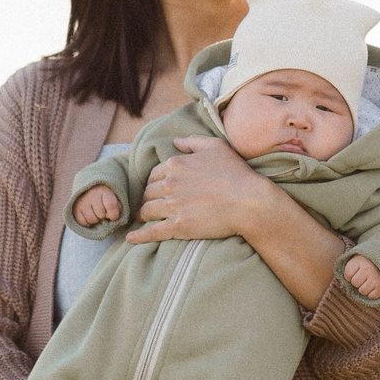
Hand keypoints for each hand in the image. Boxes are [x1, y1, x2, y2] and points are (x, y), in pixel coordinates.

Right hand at [73, 185, 122, 226]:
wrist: (91, 188)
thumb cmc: (106, 196)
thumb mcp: (115, 198)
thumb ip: (118, 207)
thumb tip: (112, 218)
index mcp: (104, 190)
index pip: (110, 205)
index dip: (114, 214)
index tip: (114, 216)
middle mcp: (91, 194)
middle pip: (101, 215)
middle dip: (104, 216)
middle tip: (103, 211)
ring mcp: (82, 201)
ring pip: (92, 220)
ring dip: (96, 219)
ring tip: (97, 213)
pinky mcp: (75, 208)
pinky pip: (83, 222)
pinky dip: (88, 222)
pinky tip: (90, 216)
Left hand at [125, 136, 273, 244]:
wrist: (249, 201)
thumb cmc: (235, 172)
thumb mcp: (215, 146)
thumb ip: (192, 141)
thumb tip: (175, 141)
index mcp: (176, 164)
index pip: (154, 174)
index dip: (154, 182)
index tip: (156, 188)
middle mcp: (170, 184)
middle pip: (148, 192)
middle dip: (147, 198)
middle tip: (149, 204)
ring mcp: (173, 206)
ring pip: (147, 210)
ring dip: (143, 214)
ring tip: (142, 218)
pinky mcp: (178, 226)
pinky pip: (152, 231)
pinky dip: (139, 236)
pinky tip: (131, 238)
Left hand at [342, 255, 379, 299]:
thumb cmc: (369, 263)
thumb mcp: (358, 260)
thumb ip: (350, 269)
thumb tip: (343, 284)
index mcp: (360, 260)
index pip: (348, 274)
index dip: (350, 276)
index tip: (356, 272)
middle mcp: (368, 269)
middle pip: (355, 283)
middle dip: (357, 282)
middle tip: (364, 277)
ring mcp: (376, 279)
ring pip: (362, 291)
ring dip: (364, 288)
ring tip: (370, 281)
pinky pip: (371, 296)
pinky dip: (372, 293)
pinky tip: (375, 286)